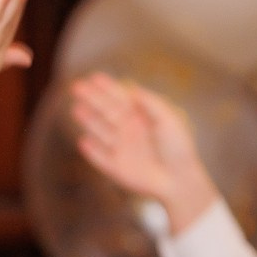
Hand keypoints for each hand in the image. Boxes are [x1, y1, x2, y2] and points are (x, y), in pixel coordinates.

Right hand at [72, 73, 219, 232]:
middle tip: (77, 87)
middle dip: (91, 98)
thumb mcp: (169, 121)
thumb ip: (151, 104)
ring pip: (100, 131)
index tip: (94, 77)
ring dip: (88, 120)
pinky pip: (99, 157)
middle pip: (106, 111)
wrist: (180, 179)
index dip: (107, 88)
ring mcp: (121, 148)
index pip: (120, 98)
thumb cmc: (178, 148)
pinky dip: (91, 150)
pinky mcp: (116, 168)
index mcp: (141, 117)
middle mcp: (128, 130)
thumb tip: (133, 89)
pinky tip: (83, 141)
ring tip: (77, 109)